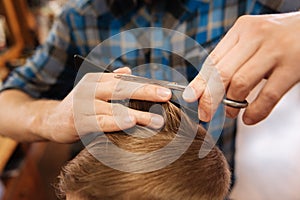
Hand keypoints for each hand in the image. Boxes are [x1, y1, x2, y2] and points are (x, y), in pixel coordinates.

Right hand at [45, 67, 171, 142]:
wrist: (51, 120)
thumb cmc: (79, 106)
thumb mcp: (94, 90)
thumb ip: (111, 81)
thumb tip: (129, 71)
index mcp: (96, 80)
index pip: (124, 81)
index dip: (146, 85)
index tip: (166, 90)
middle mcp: (90, 89)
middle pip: (121, 89)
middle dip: (146, 92)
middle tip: (167, 96)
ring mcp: (83, 105)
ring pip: (114, 107)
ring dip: (138, 114)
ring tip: (157, 120)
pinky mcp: (78, 121)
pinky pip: (101, 122)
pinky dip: (117, 122)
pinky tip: (131, 123)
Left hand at [183, 12, 299, 124]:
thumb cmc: (278, 39)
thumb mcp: (252, 42)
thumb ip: (230, 60)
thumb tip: (202, 89)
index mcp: (242, 29)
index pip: (213, 61)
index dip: (200, 84)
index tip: (191, 100)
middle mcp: (256, 36)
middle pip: (222, 73)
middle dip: (209, 99)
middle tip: (205, 114)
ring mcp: (276, 50)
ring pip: (241, 83)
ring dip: (232, 104)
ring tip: (230, 113)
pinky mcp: (294, 66)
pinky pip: (268, 95)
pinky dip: (256, 111)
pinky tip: (249, 119)